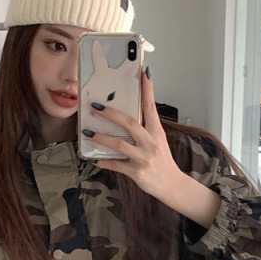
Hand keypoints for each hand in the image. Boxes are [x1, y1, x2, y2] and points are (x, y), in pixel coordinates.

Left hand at [84, 67, 184, 202]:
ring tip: (88, 133)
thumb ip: (145, 130)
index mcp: (157, 133)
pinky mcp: (136, 172)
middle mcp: (150, 143)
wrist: (172, 185)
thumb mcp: (158, 142)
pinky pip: (116, 165)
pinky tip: (95, 159)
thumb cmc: (163, 162)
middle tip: (96, 107)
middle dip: (111, 114)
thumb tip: (126, 118)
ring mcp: (143, 158)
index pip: (151, 107)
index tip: (144, 74)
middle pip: (130, 124)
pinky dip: (104, 161)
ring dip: (101, 137)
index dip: (147, 90)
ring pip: (119, 144)